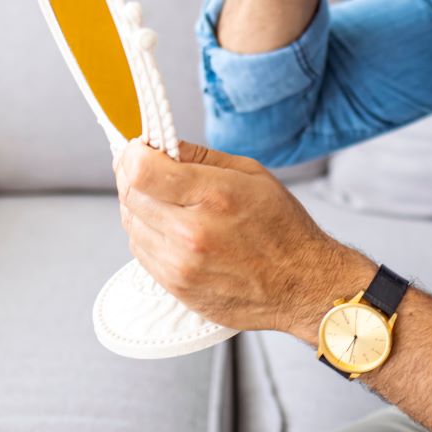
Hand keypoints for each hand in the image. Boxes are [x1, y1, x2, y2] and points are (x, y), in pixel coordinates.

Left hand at [111, 138, 368, 335]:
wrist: (302, 285)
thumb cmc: (282, 228)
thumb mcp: (250, 174)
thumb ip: (198, 157)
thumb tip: (158, 145)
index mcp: (213, 196)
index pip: (139, 171)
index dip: (132, 154)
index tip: (140, 149)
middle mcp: (191, 233)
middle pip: (129, 195)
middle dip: (134, 176)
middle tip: (153, 171)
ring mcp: (180, 264)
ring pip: (131, 224)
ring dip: (141, 207)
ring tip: (172, 204)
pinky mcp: (175, 287)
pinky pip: (141, 251)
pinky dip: (149, 235)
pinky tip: (175, 230)